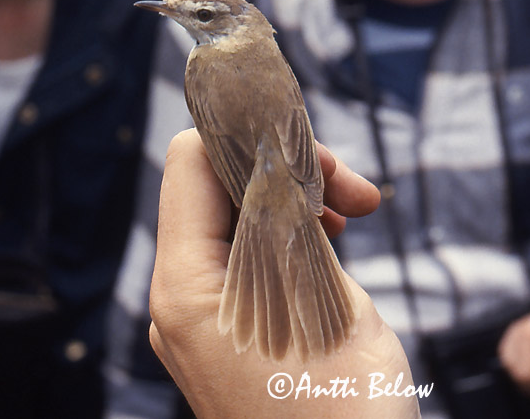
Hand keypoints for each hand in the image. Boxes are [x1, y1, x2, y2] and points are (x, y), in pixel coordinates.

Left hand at [149, 128, 420, 418]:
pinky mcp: (216, 338)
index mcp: (186, 284)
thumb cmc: (344, 413)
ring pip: (226, 227)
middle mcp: (173, 300)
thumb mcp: (327, 302)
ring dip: (285, 208)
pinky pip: (236, 266)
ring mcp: (191, 323)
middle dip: (281, 175)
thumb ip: (292, 227)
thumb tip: (280, 174)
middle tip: (356, 196)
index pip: (193, 163)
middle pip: (209, 192)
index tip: (322, 159)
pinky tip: (324, 249)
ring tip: (347, 221)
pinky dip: (278, 244)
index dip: (253, 138)